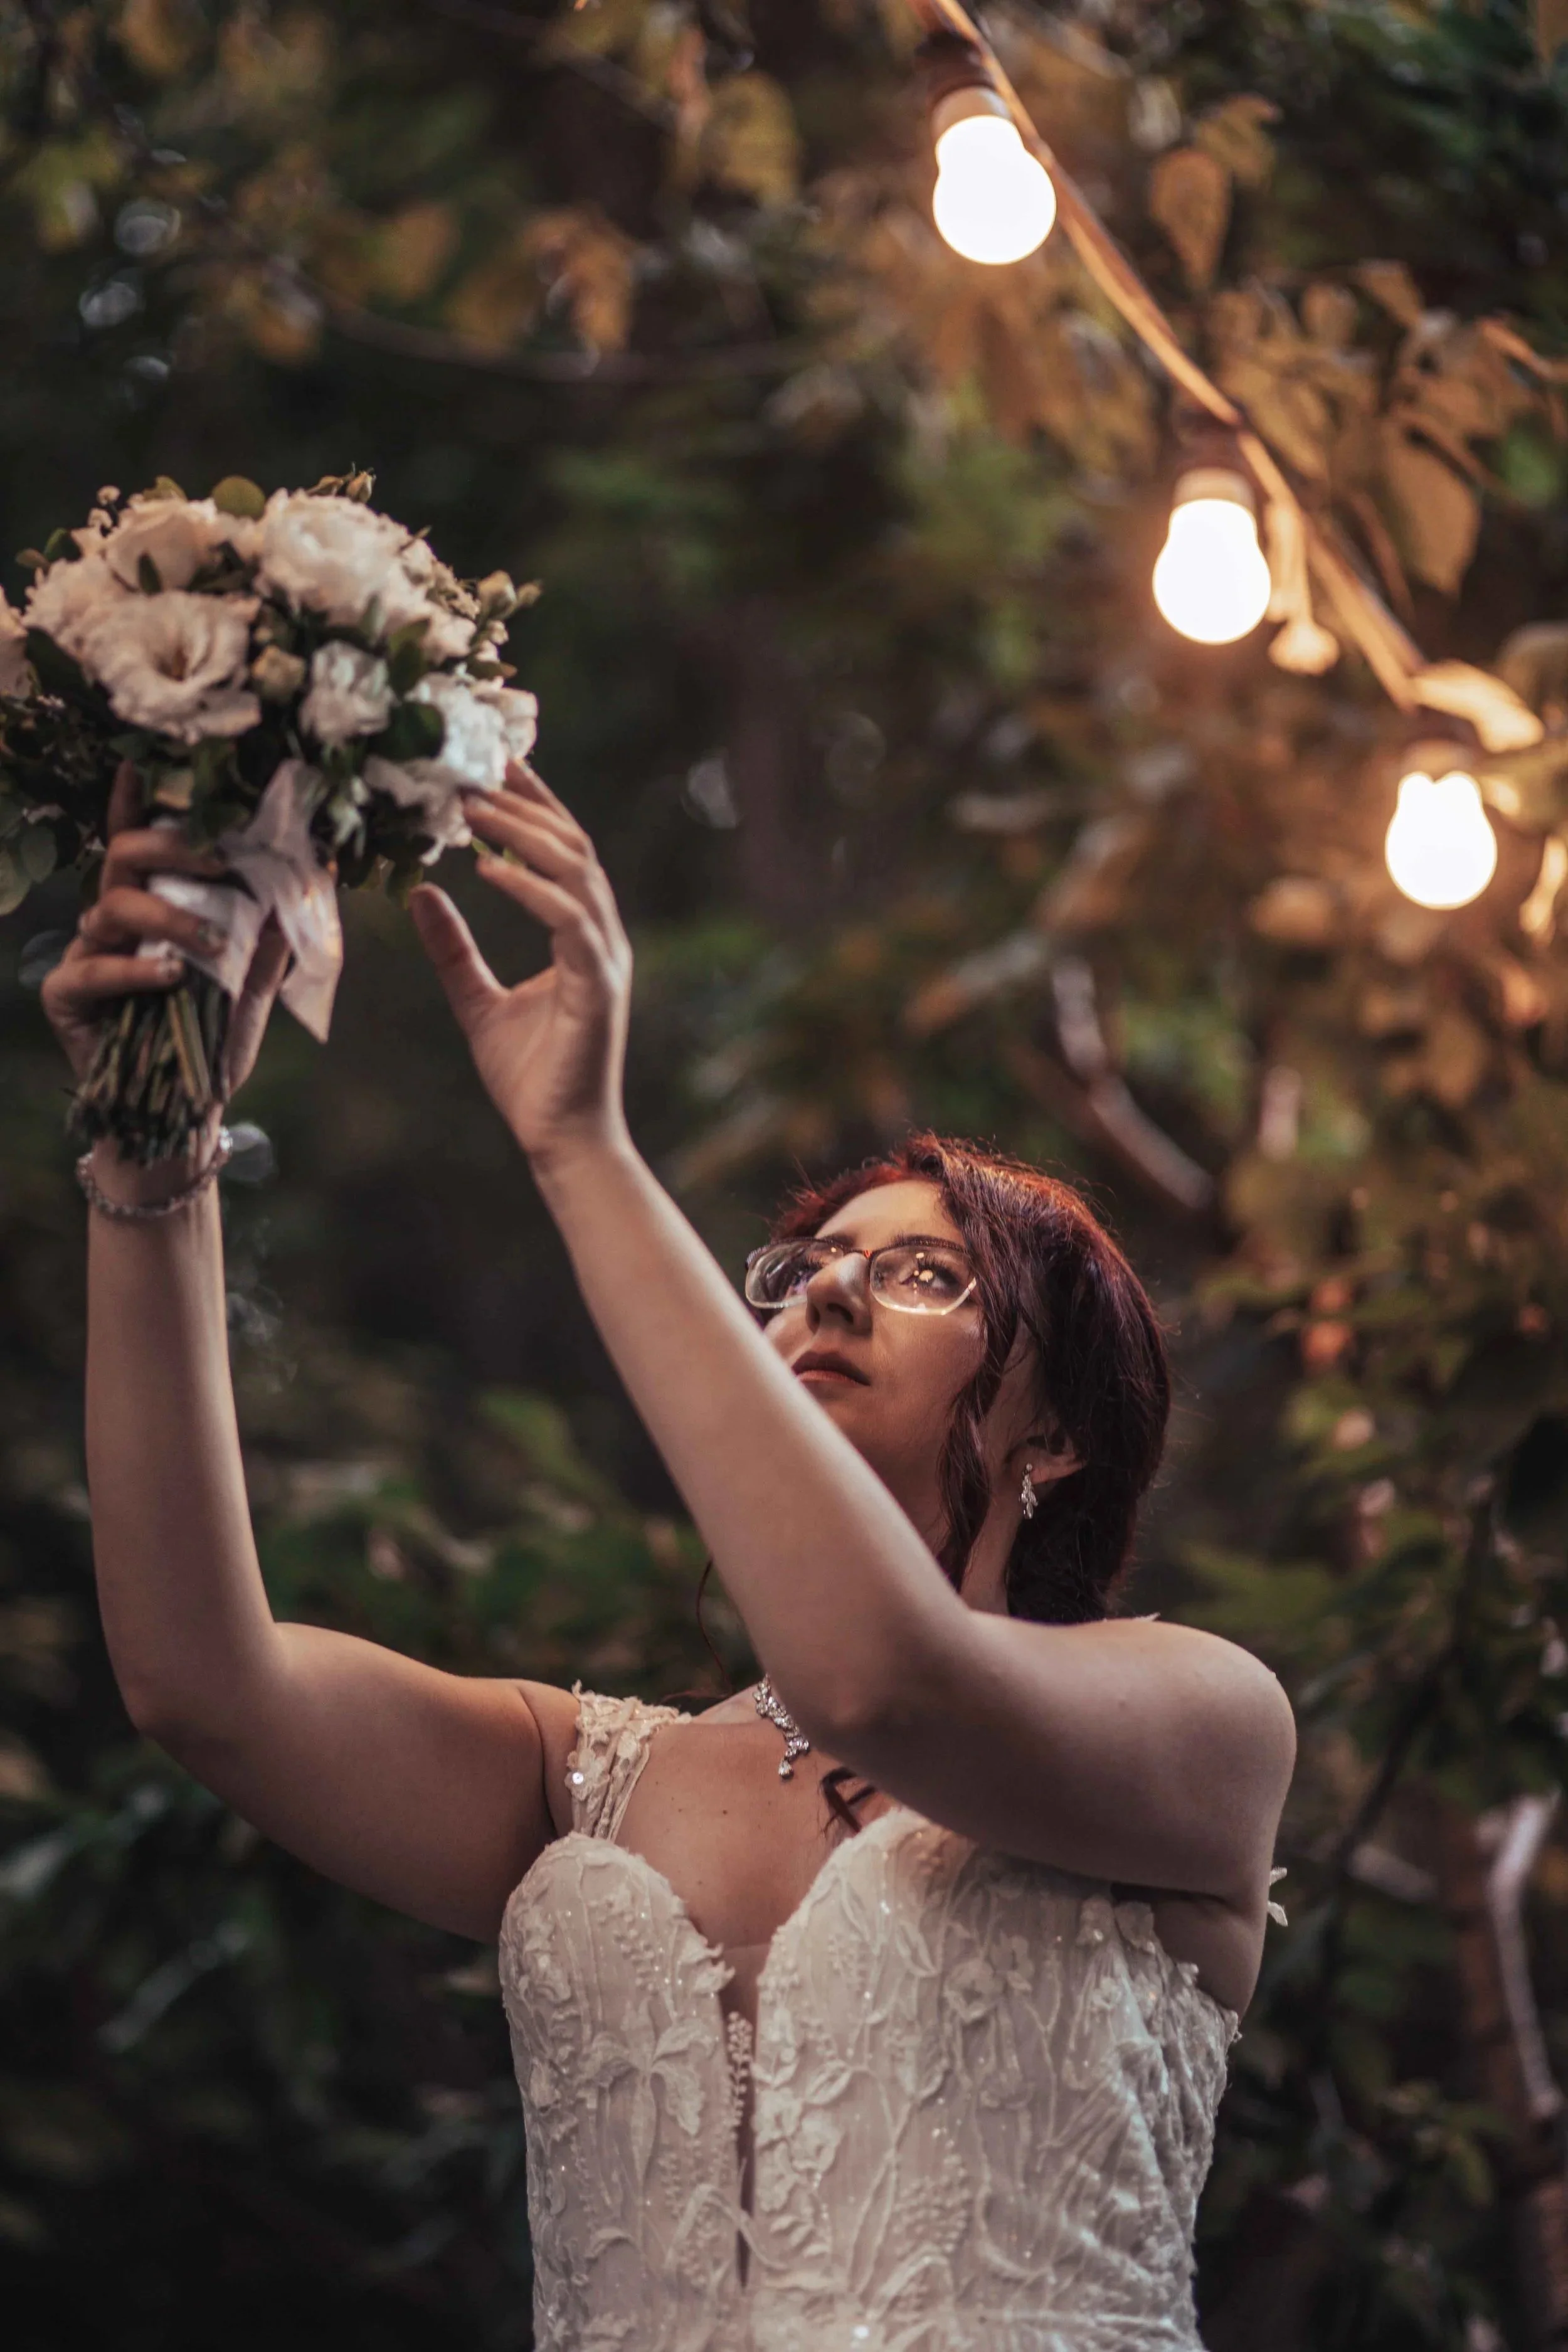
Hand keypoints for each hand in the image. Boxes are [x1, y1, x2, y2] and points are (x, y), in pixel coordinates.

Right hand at [42, 763, 290, 1203]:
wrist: (186, 1107)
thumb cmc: (213, 1036)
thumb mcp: (255, 980)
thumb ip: (275, 931)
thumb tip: (317, 873)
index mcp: (154, 904)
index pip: (141, 842)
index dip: (136, 801)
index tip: (142, 763)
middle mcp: (113, 919)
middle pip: (124, 858)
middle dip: (171, 850)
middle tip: (219, 862)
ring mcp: (86, 954)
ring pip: (112, 907)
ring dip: (168, 919)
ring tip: (210, 945)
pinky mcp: (67, 995)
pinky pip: (91, 970)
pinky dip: (133, 971)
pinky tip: (169, 978)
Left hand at [409, 765, 631, 1173]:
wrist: (560, 1140)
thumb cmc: (531, 1078)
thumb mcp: (476, 1001)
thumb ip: (454, 949)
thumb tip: (420, 893)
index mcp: (580, 935)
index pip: (561, 850)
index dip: (531, 804)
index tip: (494, 762)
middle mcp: (600, 937)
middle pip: (572, 845)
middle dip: (527, 802)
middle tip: (476, 765)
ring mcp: (604, 959)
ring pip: (574, 872)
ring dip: (523, 835)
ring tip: (472, 808)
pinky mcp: (598, 987)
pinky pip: (567, 921)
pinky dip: (529, 890)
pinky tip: (487, 870)